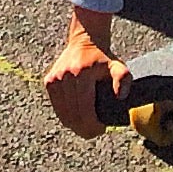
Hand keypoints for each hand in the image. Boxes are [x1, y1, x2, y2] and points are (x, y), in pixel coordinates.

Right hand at [44, 14, 132, 139]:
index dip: (93, 127)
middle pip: (73, 116)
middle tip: (94, 131)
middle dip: (84, 129)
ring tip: (86, 127)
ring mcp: (55, 79)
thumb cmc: (104, 57)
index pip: (84, 112)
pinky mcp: (49, 81)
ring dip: (74, 125)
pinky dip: (66, 116)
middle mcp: (65, 77)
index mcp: (82, 74)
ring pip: (63, 115)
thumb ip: (123, 78)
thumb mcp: (118, 65)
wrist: (86, 40)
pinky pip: (57, 107)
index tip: (101, 129)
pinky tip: (75, 117)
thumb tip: (121, 96)